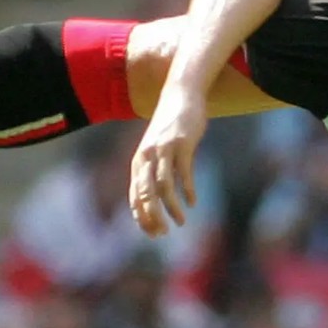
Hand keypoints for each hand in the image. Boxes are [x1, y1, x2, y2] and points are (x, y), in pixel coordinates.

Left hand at [129, 87, 208, 236]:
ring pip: (164, 186)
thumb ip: (154, 171)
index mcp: (138, 161)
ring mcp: (164, 149)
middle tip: (164, 233)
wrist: (181, 94)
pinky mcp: (182, 144)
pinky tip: (192, 202)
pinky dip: (187, 190)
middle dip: (153, 217)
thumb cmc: (169, 126)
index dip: (143, 218)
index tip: (154, 234)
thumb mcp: (156, 149)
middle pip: (146, 194)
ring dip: (171, 208)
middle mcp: (147, 156)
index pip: (135, 197)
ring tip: (180, 222)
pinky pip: (183, 172)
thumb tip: (156, 199)